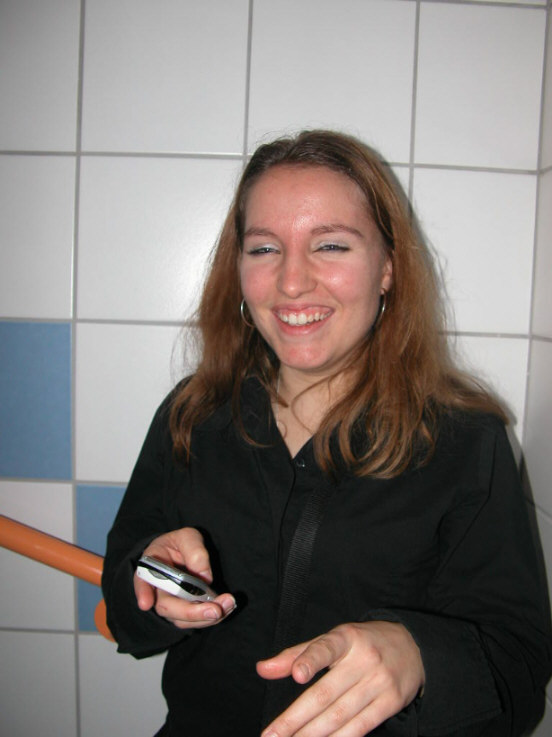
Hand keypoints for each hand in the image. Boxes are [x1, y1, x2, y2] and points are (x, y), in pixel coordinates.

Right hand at [133, 527, 235, 628]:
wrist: (184, 553)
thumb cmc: (180, 544)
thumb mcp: (187, 537)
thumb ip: (194, 550)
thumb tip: (204, 576)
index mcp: (150, 567)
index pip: (141, 581)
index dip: (143, 592)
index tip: (146, 603)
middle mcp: (157, 590)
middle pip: (166, 607)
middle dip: (191, 612)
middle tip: (215, 609)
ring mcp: (170, 604)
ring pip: (182, 619)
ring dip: (206, 617)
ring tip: (228, 603)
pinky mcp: (185, 611)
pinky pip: (195, 620)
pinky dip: (211, 617)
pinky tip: (227, 607)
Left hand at [257, 621, 424, 736]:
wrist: (413, 648)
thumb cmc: (362, 644)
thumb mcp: (333, 640)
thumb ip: (297, 654)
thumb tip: (262, 669)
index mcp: (346, 638)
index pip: (326, 647)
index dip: (311, 660)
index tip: (297, 675)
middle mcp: (363, 659)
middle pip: (326, 693)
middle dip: (295, 718)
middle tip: (272, 735)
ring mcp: (378, 682)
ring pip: (340, 715)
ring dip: (312, 735)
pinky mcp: (391, 703)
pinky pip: (361, 726)